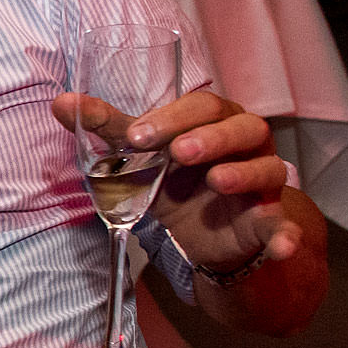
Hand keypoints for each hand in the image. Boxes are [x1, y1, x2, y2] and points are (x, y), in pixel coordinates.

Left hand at [57, 88, 301, 269]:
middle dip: (210, 138)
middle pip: (241, 128)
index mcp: (213, 123)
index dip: (171, 118)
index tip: (136, 136)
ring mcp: (261, 183)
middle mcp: (245, 146)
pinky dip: (286, 235)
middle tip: (178, 151)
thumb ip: (108, 130)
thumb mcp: (142, 157)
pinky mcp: (269, 222)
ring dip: (244, 173)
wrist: (207, 233)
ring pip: (268, 169)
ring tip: (217, 180)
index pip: (202, 108)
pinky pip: (284, 226)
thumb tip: (62, 101)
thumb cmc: (177, 180)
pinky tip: (281, 246)